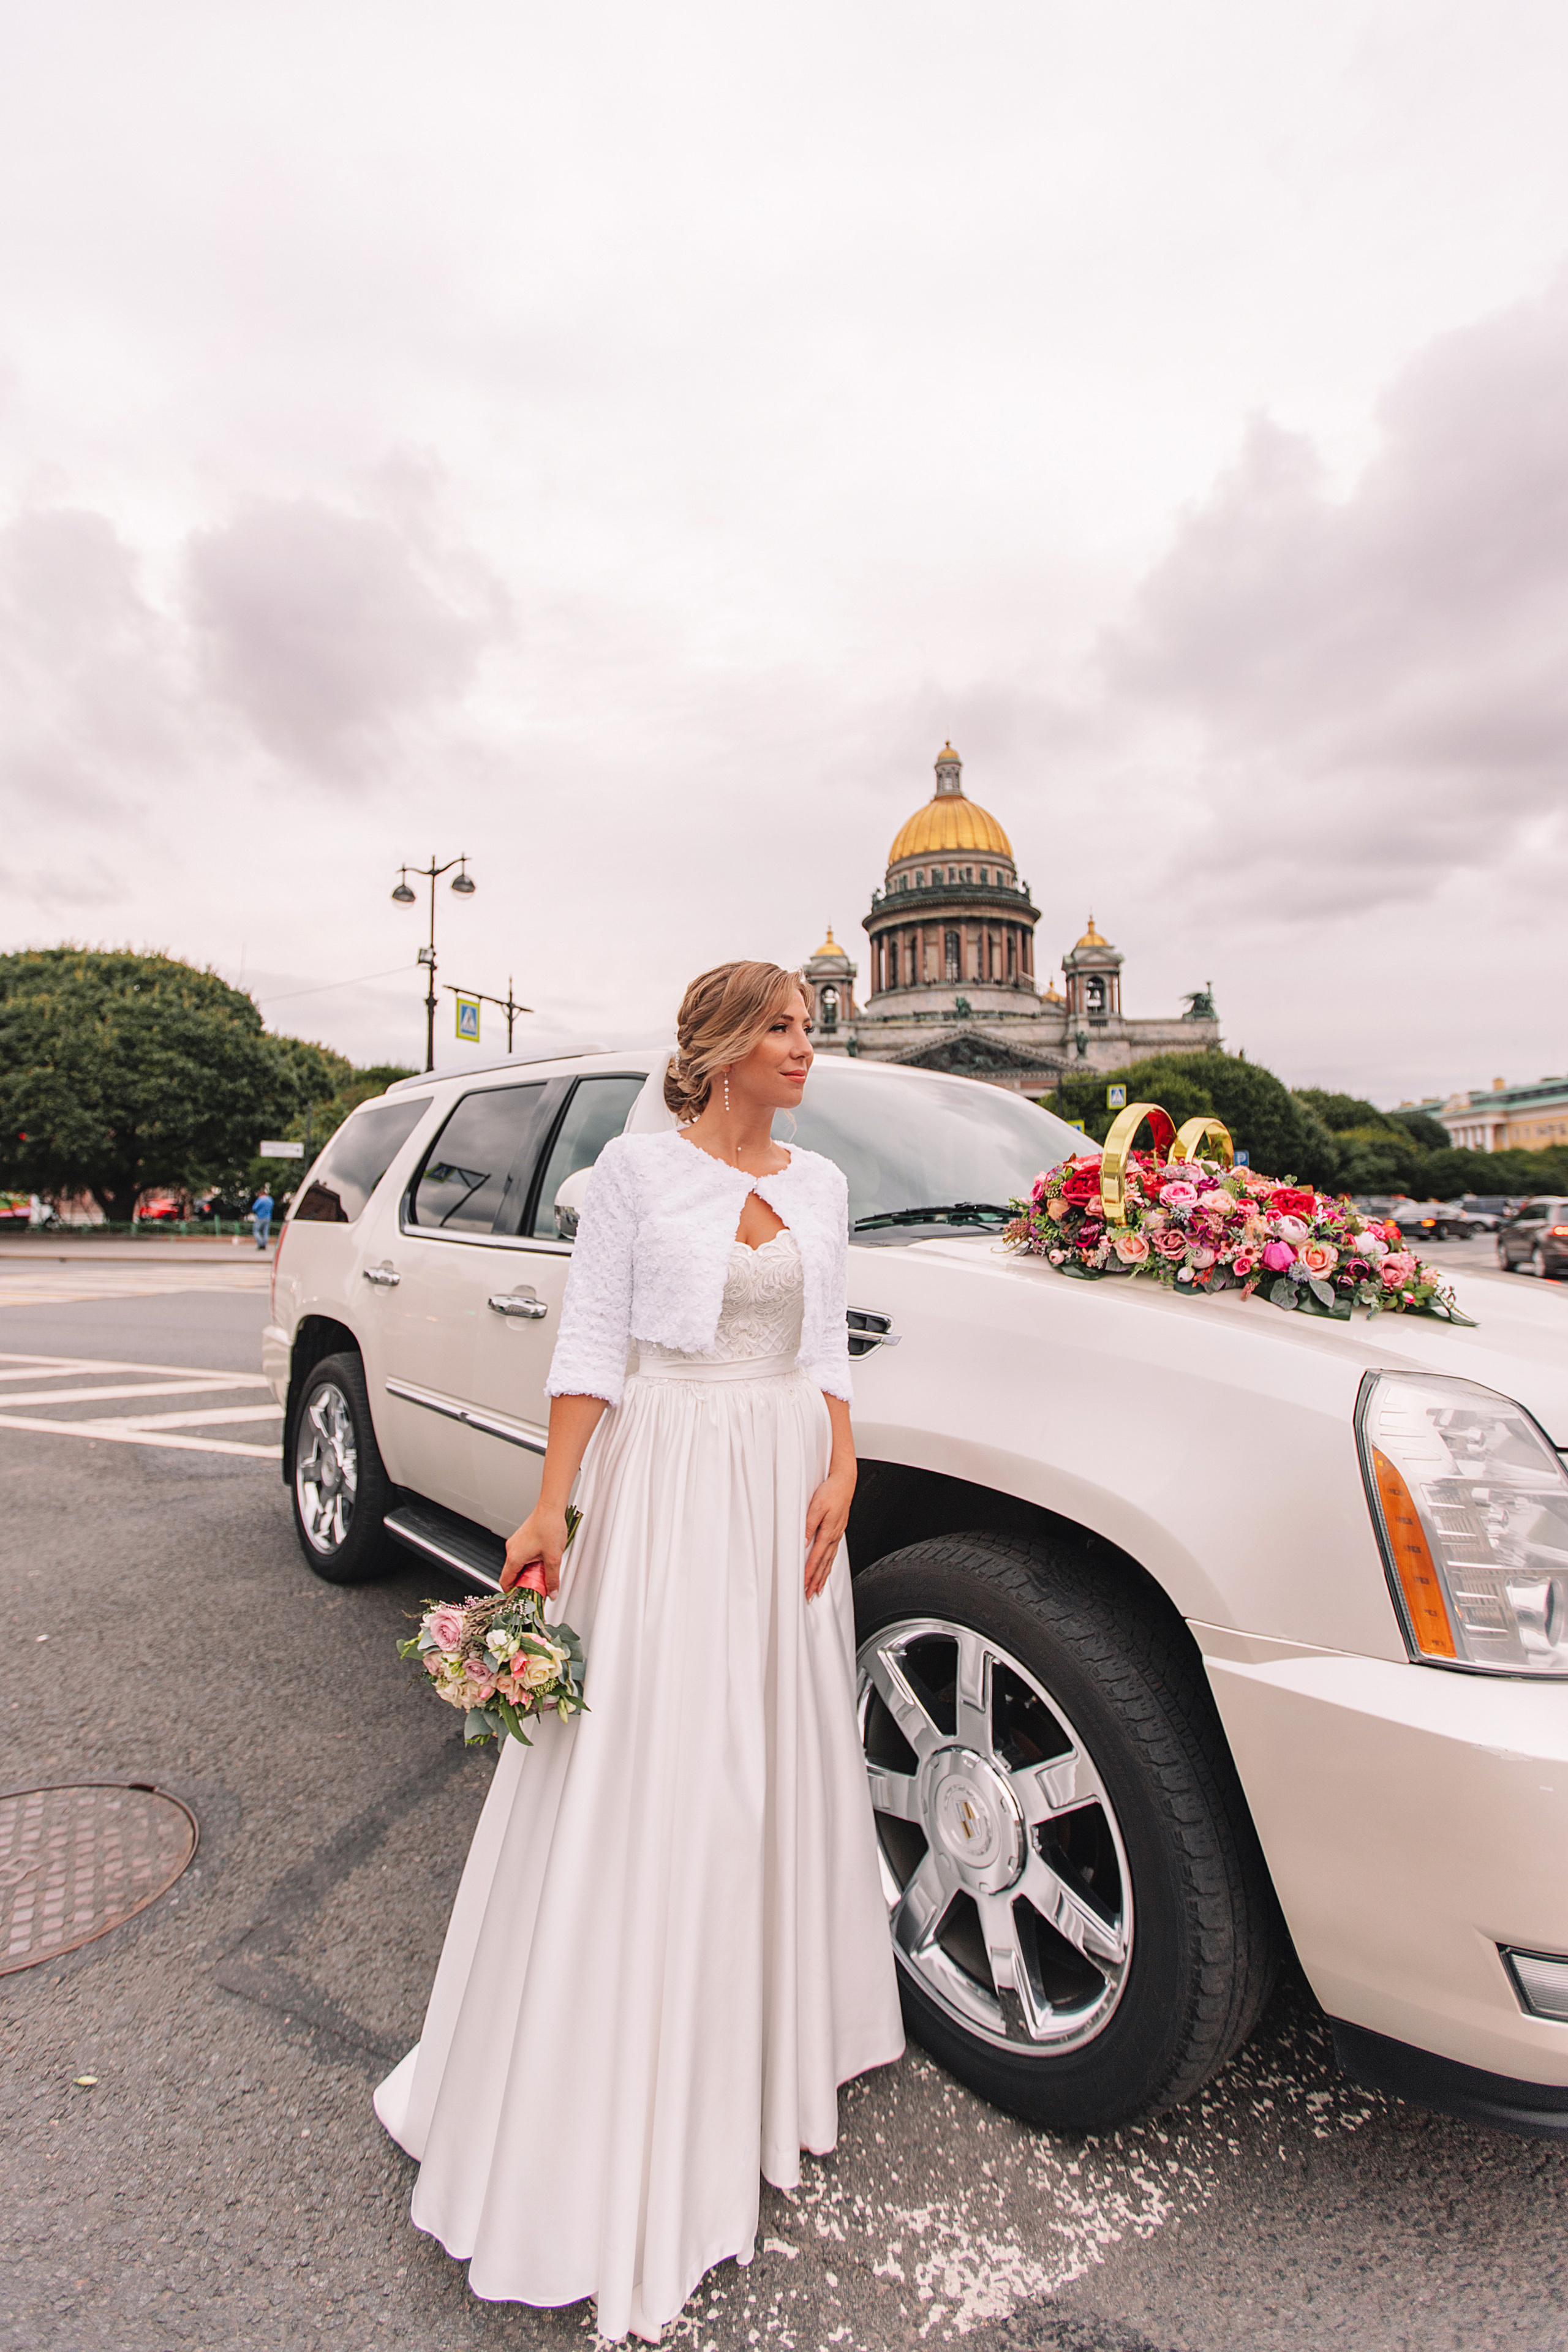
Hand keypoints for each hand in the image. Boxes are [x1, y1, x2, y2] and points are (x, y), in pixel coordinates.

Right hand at [502, 1504, 569, 1597]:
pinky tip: (542, 1560)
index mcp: (514, 1557)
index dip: (512, 1593)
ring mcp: (515, 1543)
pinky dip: (529, 1562)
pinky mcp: (521, 1538)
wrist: (551, 1508)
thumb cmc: (549, 1527)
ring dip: (528, 1571)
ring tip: (542, 1572)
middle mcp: (511, 1550)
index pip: (505, 1582)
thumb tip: (552, 1592)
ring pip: (518, 1564)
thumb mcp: (553, 1558)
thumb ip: (552, 1578)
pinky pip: (521, 1555)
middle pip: (512, 1574)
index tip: (521, 1598)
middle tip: (537, 1586)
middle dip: (524, 1583)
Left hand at [804, 1466, 854, 1600]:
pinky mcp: (838, 1530)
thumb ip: (809, 1526)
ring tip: (818, 1589)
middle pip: (824, 1564)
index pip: (816, 1558)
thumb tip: (804, 1543)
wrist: (844, 1481)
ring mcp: (837, 1534)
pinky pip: (833, 1553)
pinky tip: (826, 1568)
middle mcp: (834, 1536)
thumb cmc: (831, 1491)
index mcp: (828, 1532)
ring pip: (829, 1560)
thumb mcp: (816, 1507)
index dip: (809, 1573)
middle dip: (816, 1580)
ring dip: (823, 1576)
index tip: (804, 1585)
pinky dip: (829, 1564)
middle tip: (809, 1594)